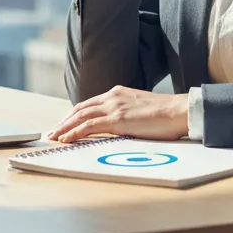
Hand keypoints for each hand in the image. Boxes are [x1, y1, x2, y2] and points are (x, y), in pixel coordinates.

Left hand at [47, 86, 189, 142]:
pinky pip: (88, 126)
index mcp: (118, 93)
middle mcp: (112, 97)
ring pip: (80, 116)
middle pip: (80, 108)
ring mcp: (113, 106)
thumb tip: (122, 125)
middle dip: (65, 121)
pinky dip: (74, 132)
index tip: (65, 124)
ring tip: (55, 137)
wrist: (179, 111)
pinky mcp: (117, 119)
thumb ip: (128, 113)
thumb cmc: (166, 114)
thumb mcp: (141, 109)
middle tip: (54, 131)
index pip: (90, 104)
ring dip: (65, 127)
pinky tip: (66, 139)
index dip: (75, 115)